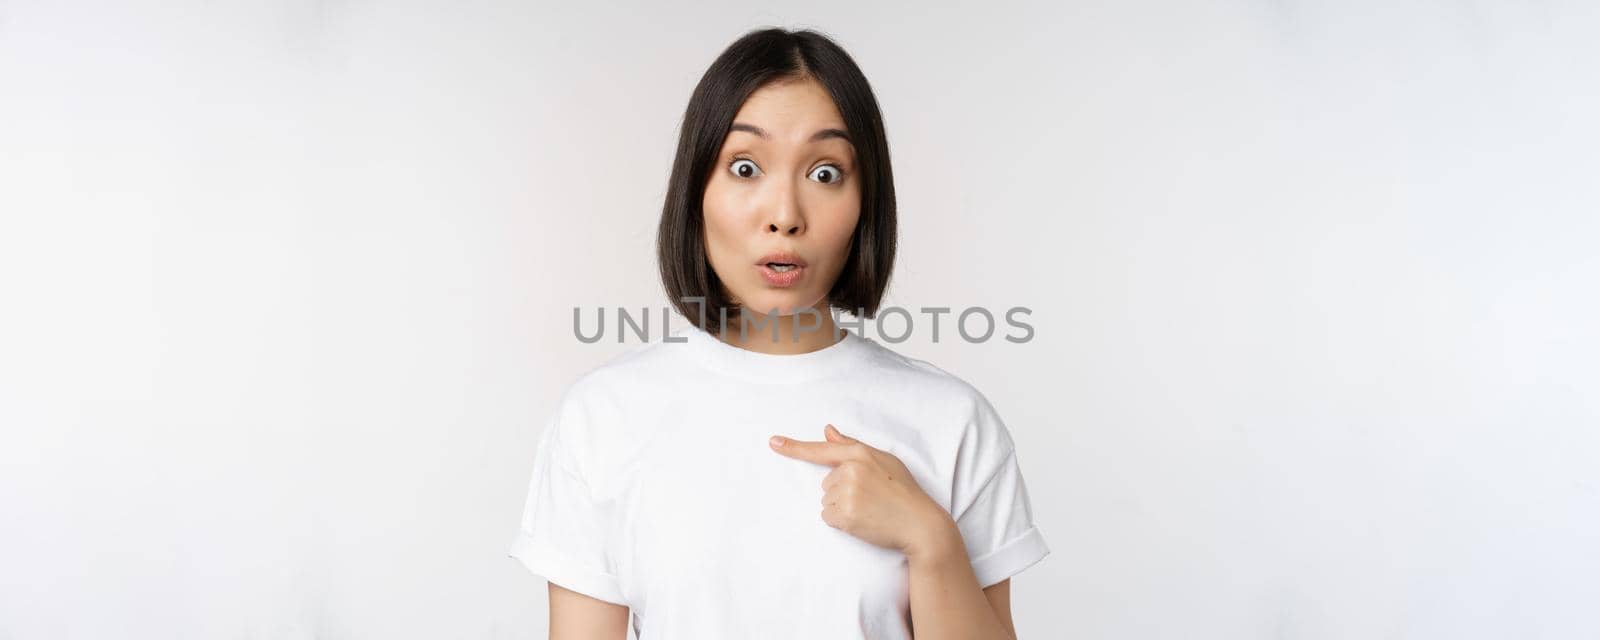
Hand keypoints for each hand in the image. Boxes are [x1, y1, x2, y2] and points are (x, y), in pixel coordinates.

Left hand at [769, 424, 955, 555]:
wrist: (919, 524)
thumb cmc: (904, 491)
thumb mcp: (883, 460)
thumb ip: (852, 445)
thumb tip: (827, 431)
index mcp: (860, 453)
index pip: (821, 450)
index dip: (793, 447)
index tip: (772, 442)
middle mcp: (851, 470)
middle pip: (826, 482)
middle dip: (842, 491)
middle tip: (871, 497)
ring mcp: (848, 492)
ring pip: (826, 501)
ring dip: (842, 507)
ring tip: (869, 509)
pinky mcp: (845, 514)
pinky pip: (828, 517)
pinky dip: (842, 521)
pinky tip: (863, 520)